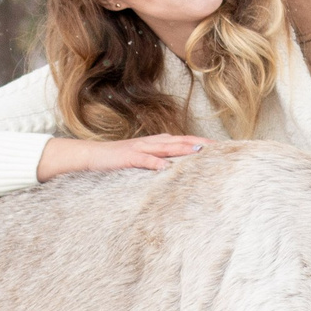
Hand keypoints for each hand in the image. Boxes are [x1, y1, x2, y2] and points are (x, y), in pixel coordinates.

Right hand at [36, 134, 206, 180]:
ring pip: (165, 147)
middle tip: (219, 148)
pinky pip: (143, 159)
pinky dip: (155, 162)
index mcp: (155, 143)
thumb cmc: (116, 160)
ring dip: (183, 149)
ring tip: (201, 152)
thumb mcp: (141, 161)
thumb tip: (175, 169)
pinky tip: (166, 166)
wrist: (89, 156)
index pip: (183, 141)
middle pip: (180, 141)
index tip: (221, 148)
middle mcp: (150, 143)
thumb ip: (158, 162)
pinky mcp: (127, 157)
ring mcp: (139, 149)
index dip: (201, 143)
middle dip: (200, 143)